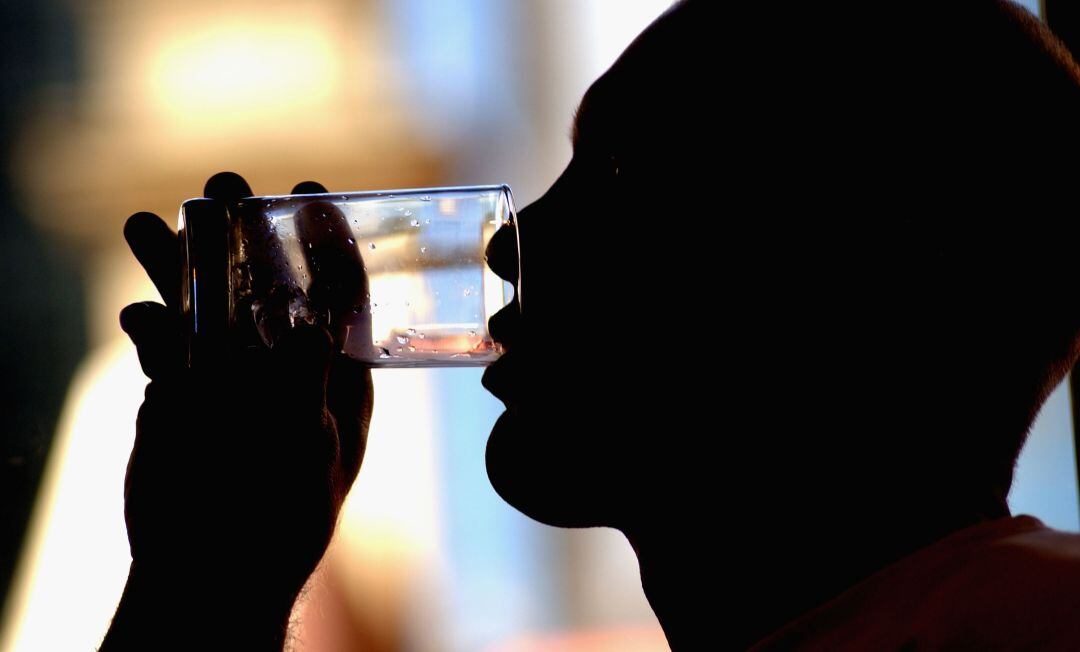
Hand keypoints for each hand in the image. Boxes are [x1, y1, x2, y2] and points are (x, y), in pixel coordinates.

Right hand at [103, 173, 371, 648]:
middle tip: (225, 185)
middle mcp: (281, 357)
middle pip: (262, 280)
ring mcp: (228, 368)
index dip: (322, 240)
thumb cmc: (286, 511)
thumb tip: (307, 324)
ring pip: (204, 301)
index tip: (306, 194)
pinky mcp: (181, 386)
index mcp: (332, 367)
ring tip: (151, 223)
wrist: (217, 562)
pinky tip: (141, 318)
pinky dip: (151, 326)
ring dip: (179, 262)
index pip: (334, 291)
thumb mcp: (311, 447)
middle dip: (243, 233)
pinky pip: (164, 343)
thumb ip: (307, 383)